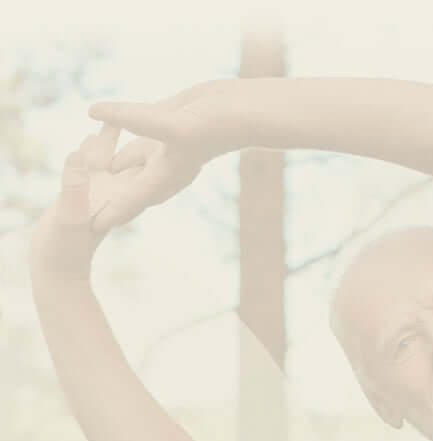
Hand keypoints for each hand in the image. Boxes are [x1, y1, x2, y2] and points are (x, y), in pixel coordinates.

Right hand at [31, 125, 141, 281]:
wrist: (57, 269)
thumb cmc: (64, 248)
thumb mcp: (69, 216)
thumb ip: (74, 188)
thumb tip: (79, 160)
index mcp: (118, 199)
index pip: (136, 167)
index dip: (145, 147)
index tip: (152, 123)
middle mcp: (114, 196)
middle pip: (129, 161)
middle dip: (135, 139)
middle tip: (145, 110)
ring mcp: (99, 197)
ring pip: (109, 162)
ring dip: (112, 141)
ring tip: (116, 116)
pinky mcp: (84, 197)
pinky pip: (90, 169)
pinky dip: (92, 153)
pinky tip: (90, 138)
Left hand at [88, 82, 241, 231]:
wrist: (243, 111)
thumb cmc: (217, 124)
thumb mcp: (172, 124)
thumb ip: (133, 119)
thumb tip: (93, 111)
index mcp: (161, 179)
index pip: (126, 203)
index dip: (105, 216)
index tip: (84, 228)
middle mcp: (161, 169)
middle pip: (125, 190)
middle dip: (105, 200)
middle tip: (81, 211)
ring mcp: (163, 149)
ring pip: (128, 162)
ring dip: (109, 168)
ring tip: (84, 173)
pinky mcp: (166, 127)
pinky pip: (135, 134)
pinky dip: (118, 131)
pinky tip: (103, 123)